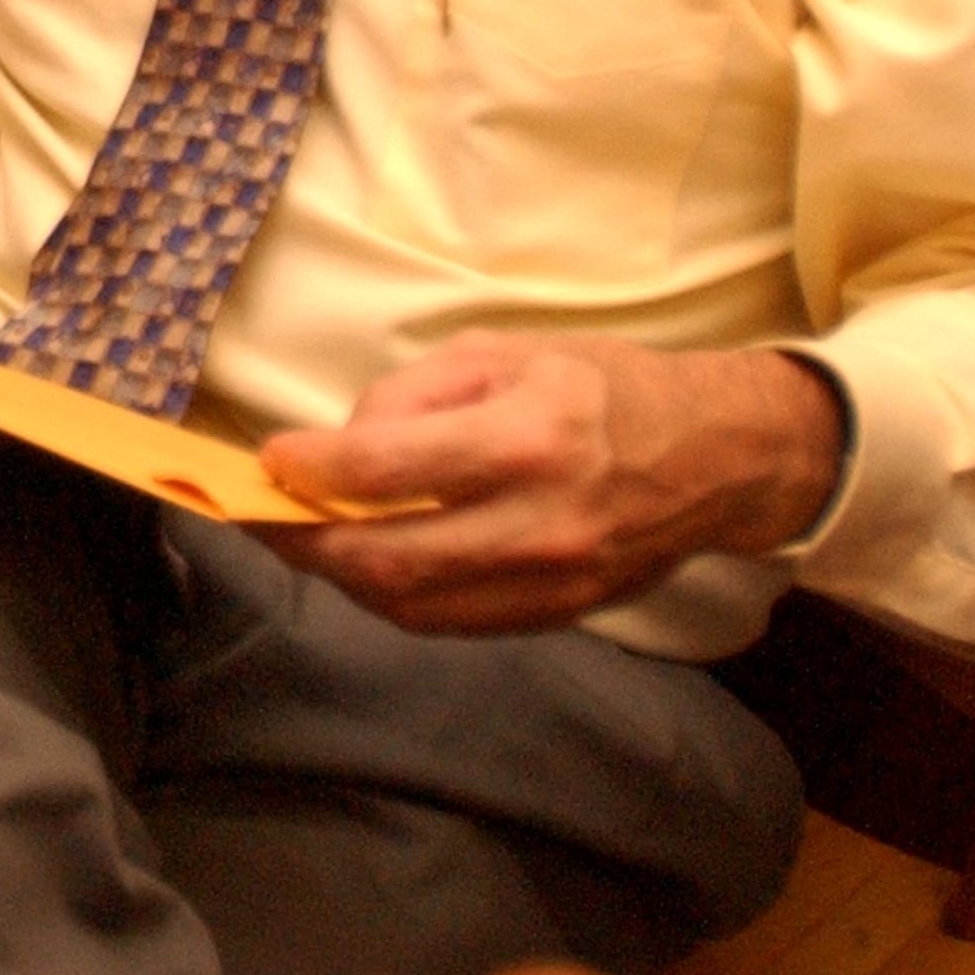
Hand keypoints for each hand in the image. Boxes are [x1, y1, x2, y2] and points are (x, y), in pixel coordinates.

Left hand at [257, 334, 842, 635]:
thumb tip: (335, 449)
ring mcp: (551, 583)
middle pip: (387, 559)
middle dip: (303, 542)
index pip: (387, 470)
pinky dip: (392, 596)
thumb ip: (411, 395)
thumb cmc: (601, 386)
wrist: (715, 458)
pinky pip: (448, 622)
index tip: (270, 460)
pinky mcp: (557, 618)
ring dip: (339, 576)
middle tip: (259, 517)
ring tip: (302, 540)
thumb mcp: (504, 352)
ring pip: (409, 605)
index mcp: (527, 438)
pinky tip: (365, 563)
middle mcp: (539, 523)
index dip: (312, 471)